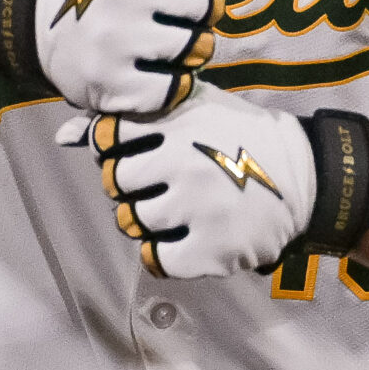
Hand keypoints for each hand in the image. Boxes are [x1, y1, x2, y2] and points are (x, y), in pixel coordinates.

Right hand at [0, 0, 280, 117]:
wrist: (35, 12)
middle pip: (210, 7)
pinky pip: (175, 90)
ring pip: (198, 50)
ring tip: (159, 37)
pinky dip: (172, 84)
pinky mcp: (111, 84)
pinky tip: (150, 68)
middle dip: (200, 9)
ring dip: (190, 48)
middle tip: (168, 8)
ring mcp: (117, 40)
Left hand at [57, 82, 315, 277]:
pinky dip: (164, 252)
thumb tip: (63, 136)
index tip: (144, 149)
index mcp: (176, 122)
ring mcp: (195, 208)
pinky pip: (155, 259)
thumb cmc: (238, 136)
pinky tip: (185, 237)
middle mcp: (182, 162)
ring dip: (147, 218)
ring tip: (181, 208)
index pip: (107, 136)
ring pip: (131, 221)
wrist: (305, 178)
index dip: (118, 145)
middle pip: (115, 182)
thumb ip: (128, 118)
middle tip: (166, 182)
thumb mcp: (192, 109)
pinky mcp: (208, 250)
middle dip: (133, 183)